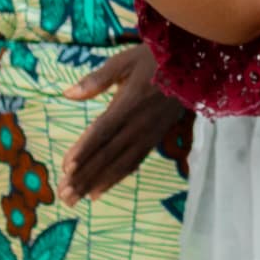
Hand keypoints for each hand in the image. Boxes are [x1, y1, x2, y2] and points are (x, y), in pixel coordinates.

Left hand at [59, 45, 189, 202]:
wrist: (194, 66)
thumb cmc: (154, 59)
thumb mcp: (124, 61)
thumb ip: (96, 79)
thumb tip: (68, 93)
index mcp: (129, 103)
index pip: (102, 131)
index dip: (84, 150)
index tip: (66, 168)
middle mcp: (138, 124)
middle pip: (108, 154)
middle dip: (84, 176)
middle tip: (64, 195)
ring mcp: (148, 135)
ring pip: (119, 164)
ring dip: (96, 183)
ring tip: (75, 199)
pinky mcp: (155, 140)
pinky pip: (133, 163)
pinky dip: (115, 179)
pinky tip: (99, 191)